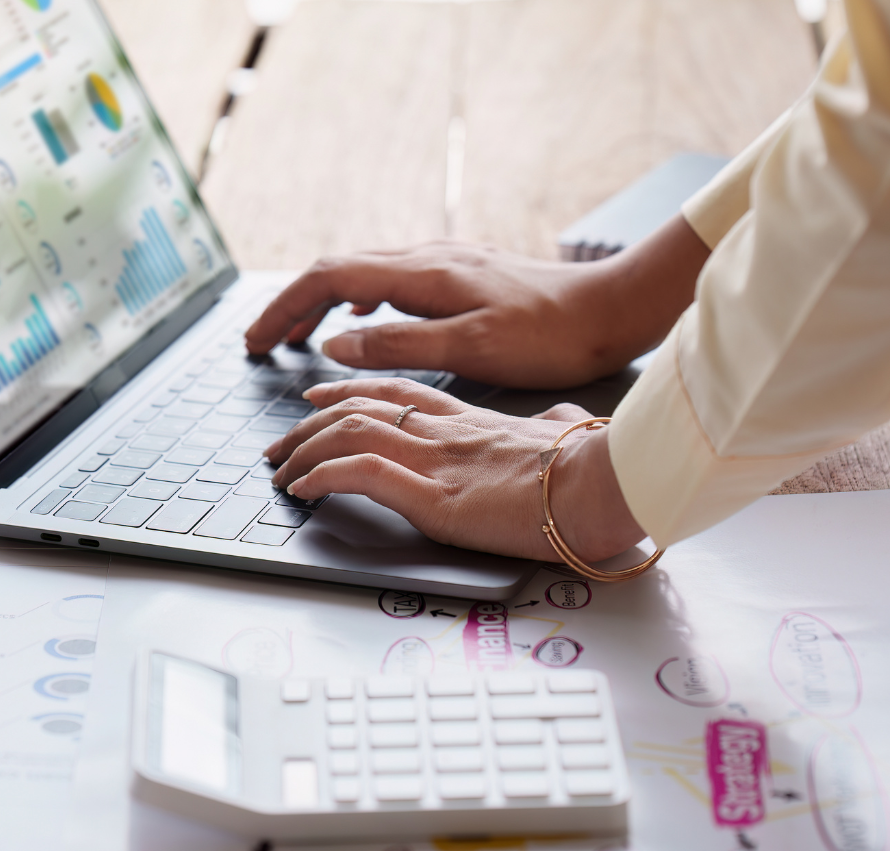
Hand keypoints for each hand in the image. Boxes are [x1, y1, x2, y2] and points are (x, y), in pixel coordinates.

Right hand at [241, 220, 709, 389]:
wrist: (613, 309)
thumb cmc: (551, 336)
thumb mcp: (471, 349)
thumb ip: (398, 344)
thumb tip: (335, 343)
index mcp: (424, 274)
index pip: (329, 278)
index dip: (283, 308)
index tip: (254, 342)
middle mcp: (429, 258)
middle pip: (337, 270)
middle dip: (291, 305)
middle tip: (261, 342)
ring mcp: (447, 263)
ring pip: (364, 272)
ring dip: (323, 302)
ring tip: (299, 335)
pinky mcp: (465, 274)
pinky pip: (391, 279)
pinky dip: (359, 298)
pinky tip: (365, 317)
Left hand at [264, 377, 645, 563]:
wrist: (610, 478)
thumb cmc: (600, 462)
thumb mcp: (573, 430)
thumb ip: (559, 422)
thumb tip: (567, 417)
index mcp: (475, 420)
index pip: (399, 394)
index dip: (351, 391)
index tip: (321, 395)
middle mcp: (446, 433)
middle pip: (360, 409)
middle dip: (309, 424)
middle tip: (280, 443)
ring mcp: (437, 462)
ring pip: (348, 433)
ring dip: (304, 451)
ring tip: (279, 470)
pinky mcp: (435, 497)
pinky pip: (360, 474)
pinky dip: (322, 477)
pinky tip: (302, 489)